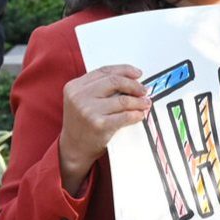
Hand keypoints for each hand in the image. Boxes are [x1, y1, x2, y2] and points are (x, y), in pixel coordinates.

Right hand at [59, 65, 150, 188]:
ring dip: (138, 101)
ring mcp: (88, 111)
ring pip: (122, 100)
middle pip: (114, 81)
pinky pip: (125, 116)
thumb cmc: (81, 123)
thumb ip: (98, 87)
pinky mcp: (99, 125)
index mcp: (75, 86)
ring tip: (145, 103)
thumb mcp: (81, 100)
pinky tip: (139, 115)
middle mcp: (79, 96)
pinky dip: (135, 114)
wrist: (73, 148)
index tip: (138, 73)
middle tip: (144, 90)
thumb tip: (130, 79)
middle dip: (133, 84)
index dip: (124, 70)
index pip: (104, 71)